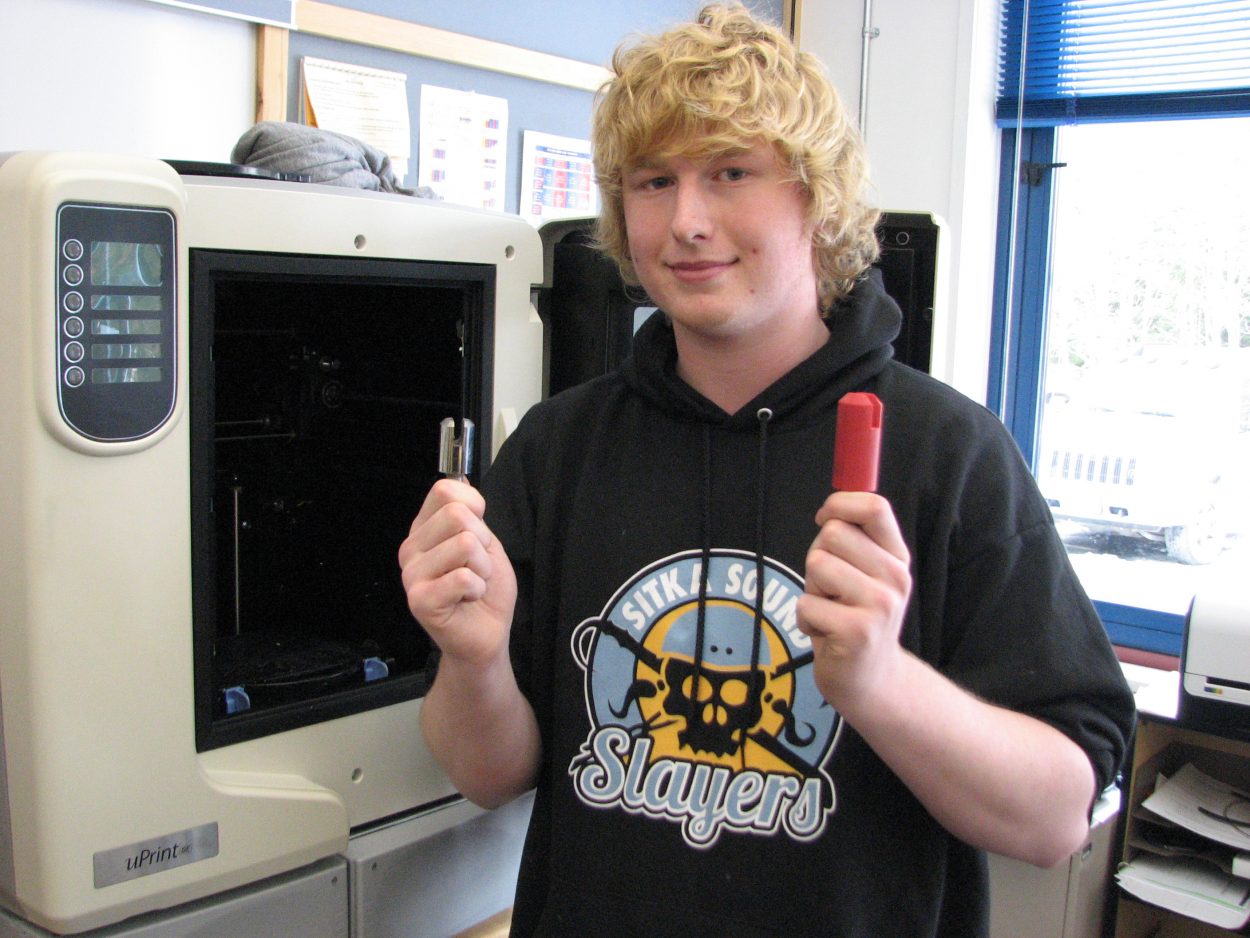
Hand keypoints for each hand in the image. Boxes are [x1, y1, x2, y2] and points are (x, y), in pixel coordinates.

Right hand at [397, 478, 516, 667]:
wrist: (485, 634)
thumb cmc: (483, 588)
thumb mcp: (484, 542)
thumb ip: (471, 514)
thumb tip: (461, 481)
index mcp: (423, 530)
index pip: (444, 490)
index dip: (474, 506)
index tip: (478, 533)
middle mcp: (411, 549)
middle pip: (457, 514)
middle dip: (483, 541)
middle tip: (476, 566)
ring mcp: (411, 575)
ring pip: (465, 544)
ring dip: (482, 568)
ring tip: (472, 584)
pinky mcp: (420, 600)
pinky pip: (464, 577)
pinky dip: (478, 589)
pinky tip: (467, 599)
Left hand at [796, 491, 912, 709]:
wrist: (871, 680)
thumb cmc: (856, 617)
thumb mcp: (867, 574)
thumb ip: (853, 540)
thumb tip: (830, 509)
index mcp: (896, 557)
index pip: (875, 507)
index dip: (840, 504)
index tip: (824, 519)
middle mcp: (895, 578)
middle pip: (832, 534)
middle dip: (817, 557)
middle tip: (831, 588)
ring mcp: (879, 605)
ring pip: (817, 565)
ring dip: (811, 589)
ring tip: (829, 610)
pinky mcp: (857, 631)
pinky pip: (806, 603)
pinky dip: (805, 619)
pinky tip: (826, 633)